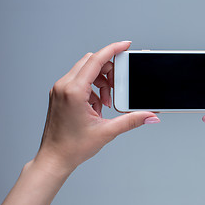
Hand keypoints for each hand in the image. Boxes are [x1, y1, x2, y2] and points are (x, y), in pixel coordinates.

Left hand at [36, 41, 159, 172]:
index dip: (113, 49)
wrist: (54, 159)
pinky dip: (92, 88)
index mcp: (73, 91)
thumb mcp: (107, 131)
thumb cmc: (72, 147)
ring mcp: (59, 90)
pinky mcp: (60, 95)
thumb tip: (150, 116)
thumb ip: (131, 120)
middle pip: (90, 62)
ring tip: (106, 101)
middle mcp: (63, 86)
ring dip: (100, 80)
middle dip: (108, 70)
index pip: (96, 60)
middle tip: (118, 85)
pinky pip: (79, 81)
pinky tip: (96, 106)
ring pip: (85, 70)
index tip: (125, 46)